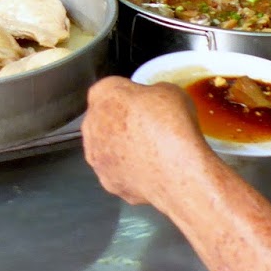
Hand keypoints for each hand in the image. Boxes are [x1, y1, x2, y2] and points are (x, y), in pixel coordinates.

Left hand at [82, 77, 213, 206]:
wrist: (178, 173)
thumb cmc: (172, 126)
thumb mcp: (170, 90)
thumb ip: (151, 92)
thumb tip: (152, 101)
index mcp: (104, 94)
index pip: (111, 87)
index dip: (131, 92)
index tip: (147, 100)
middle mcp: (92, 125)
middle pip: (104, 117)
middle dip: (121, 120)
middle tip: (149, 124)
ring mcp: (97, 157)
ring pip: (107, 147)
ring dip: (122, 147)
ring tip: (152, 150)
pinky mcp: (107, 182)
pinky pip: (118, 171)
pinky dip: (130, 171)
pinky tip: (151, 170)